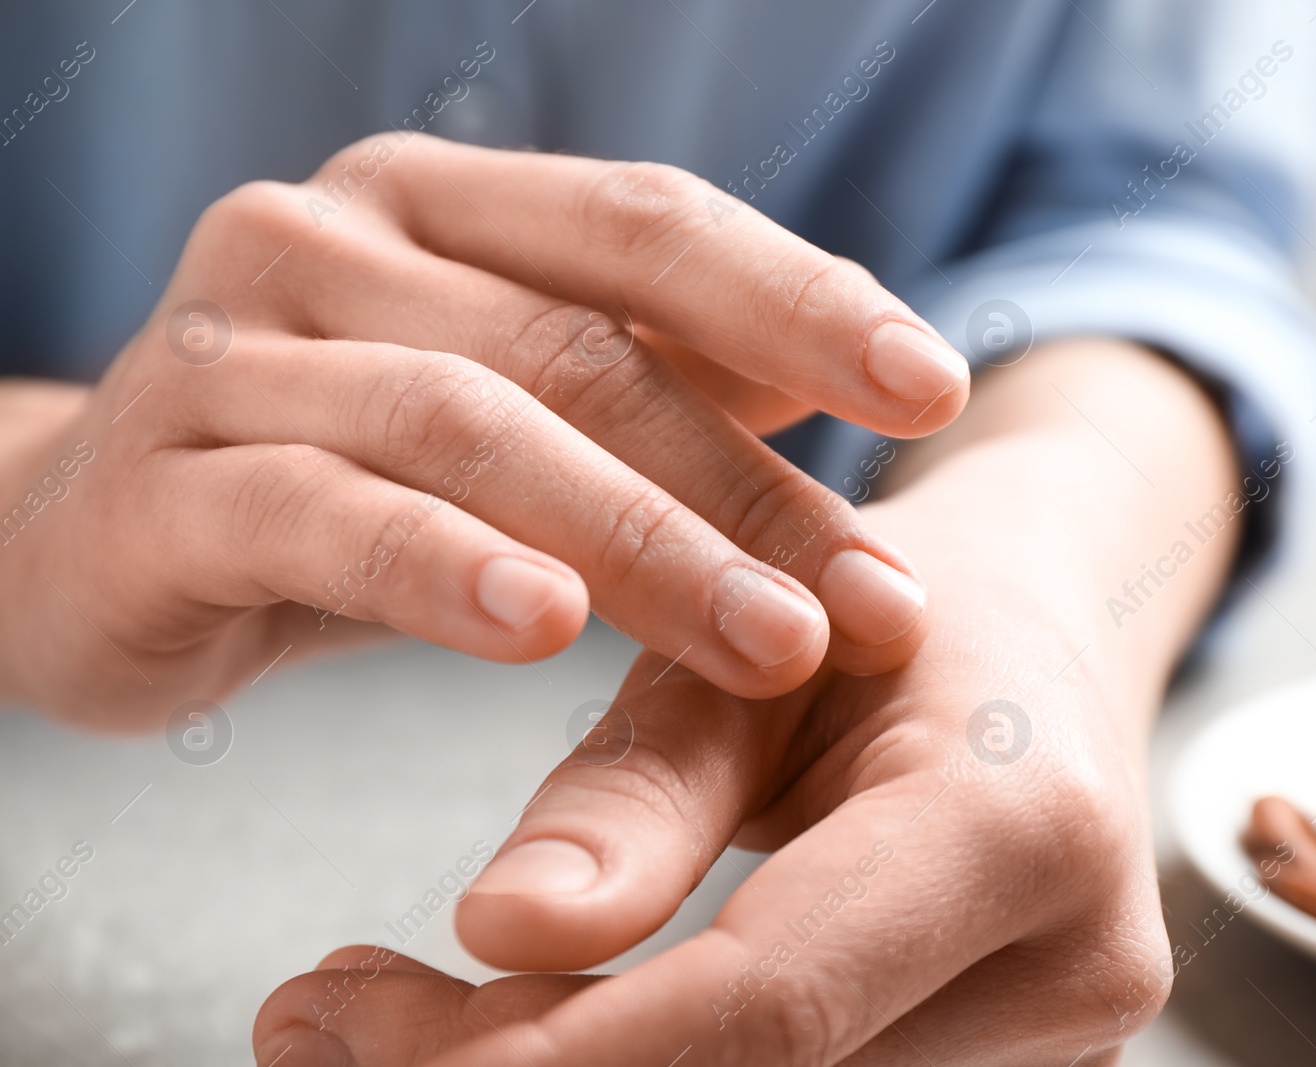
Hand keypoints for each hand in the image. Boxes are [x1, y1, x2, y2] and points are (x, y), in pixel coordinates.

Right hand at [0, 133, 967, 724]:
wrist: (101, 539)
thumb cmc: (351, 472)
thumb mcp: (513, 404)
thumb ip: (662, 374)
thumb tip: (866, 375)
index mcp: (440, 206)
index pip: (649, 225)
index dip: (800, 298)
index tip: (934, 390)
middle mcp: (329, 240)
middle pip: (581, 347)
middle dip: (745, 484)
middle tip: (872, 605)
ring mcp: (228, 352)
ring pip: (468, 430)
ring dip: (639, 544)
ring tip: (768, 642)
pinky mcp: (155, 485)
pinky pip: (318, 514)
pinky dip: (442, 568)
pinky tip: (542, 626)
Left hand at [254, 534, 1168, 1065]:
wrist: (1055, 625)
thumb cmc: (899, 600)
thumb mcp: (757, 655)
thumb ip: (638, 800)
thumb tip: (496, 932)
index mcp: (1020, 824)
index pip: (767, 1002)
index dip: (555, 1045)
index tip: (357, 1028)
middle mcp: (1073, 968)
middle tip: (329, 1022)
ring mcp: (1063, 1046)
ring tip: (400, 1017)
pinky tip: (532, 1030)